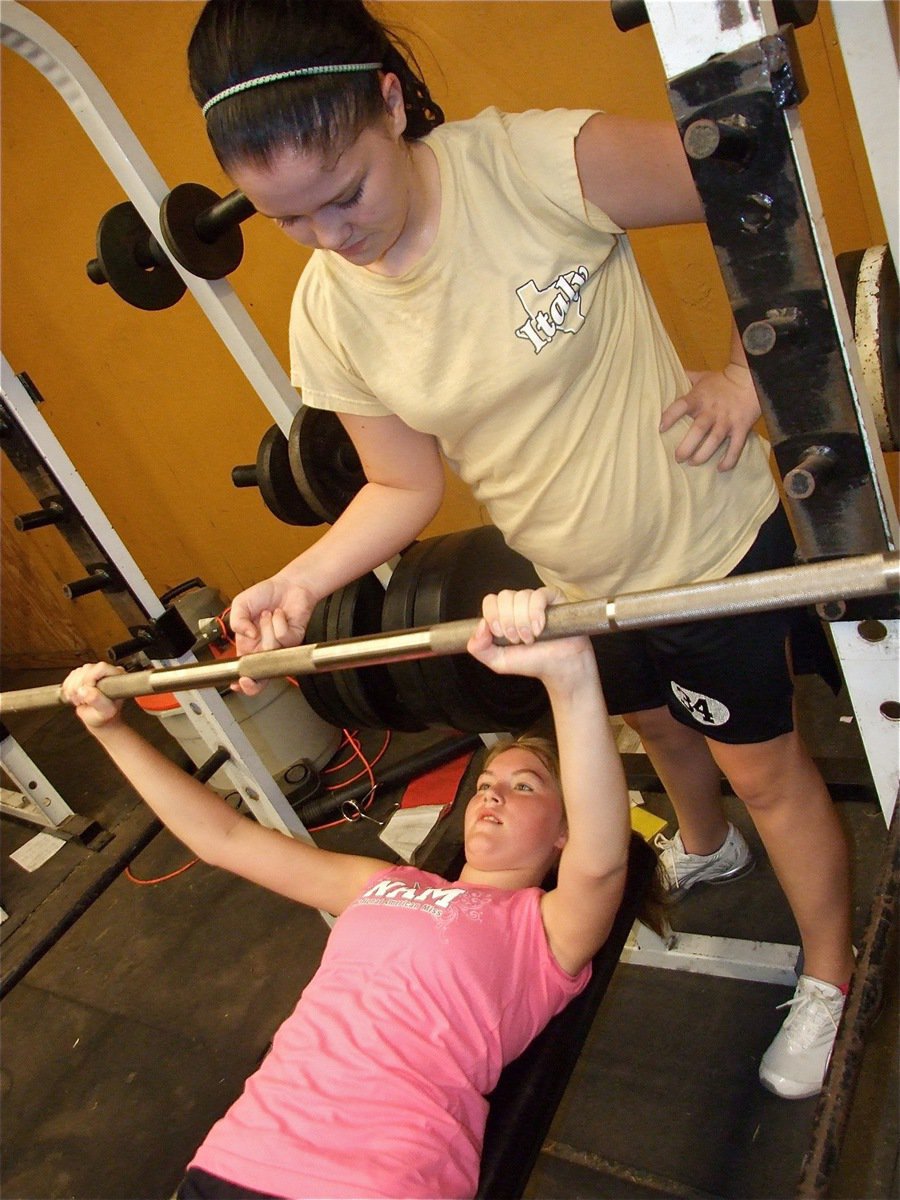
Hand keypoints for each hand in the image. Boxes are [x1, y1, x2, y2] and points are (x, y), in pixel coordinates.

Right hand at [60, 662, 124, 729]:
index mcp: (117, 677)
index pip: (101, 668)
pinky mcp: (83, 676)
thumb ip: (97, 701)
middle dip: (80, 686)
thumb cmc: (105, 716)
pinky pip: (70, 677)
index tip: (87, 691)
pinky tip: (76, 697)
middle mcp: (106, 672)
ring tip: (82, 700)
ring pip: (77, 673)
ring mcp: (94, 673)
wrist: (98, 720)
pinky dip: (69, 689)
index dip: (90, 679)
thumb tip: (84, 690)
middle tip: (83, 700)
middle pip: (86, 669)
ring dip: (74, 689)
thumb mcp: (105, 712)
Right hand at [229, 575, 316, 695]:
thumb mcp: (240, 604)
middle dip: (254, 679)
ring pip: (270, 649)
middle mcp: (264, 649)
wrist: (287, 585)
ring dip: (266, 627)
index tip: (237, 683)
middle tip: (247, 677)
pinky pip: (284, 637)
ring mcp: (280, 647)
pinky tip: (279, 614)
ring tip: (267, 615)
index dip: (242, 682)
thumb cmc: (265, 595)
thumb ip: (236, 621)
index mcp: (248, 646)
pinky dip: (279, 621)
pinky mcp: (294, 640)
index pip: (245, 670)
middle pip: (261, 678)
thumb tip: (246, 636)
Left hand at [467, 587, 590, 682]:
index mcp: (504, 614)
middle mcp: (519, 604)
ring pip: (520, 596)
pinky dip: (536, 613)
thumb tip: (480, 626)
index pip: (491, 601)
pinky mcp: (554, 598)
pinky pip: (539, 595)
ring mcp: (536, 600)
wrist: (559, 668)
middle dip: (508, 621)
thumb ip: (479, 649)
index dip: (493, 616)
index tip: (501, 634)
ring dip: (523, 621)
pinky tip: (539, 629)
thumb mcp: (498, 661)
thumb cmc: (532, 662)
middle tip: (518, 639)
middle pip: (504, 597)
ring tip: (531, 638)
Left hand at [659, 363, 760, 471]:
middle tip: (678, 457)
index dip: (670, 416)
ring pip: (714, 441)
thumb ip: (686, 379)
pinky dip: (729, 459)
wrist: (751, 378)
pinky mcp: (741, 427)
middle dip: (686, 446)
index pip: (681, 406)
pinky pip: (735, 447)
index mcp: (699, 398)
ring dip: (703, 455)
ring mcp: (727, 420)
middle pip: (698, 430)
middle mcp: (712, 410)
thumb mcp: (702, 377)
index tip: (661, 428)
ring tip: (693, 463)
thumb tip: (668, 375)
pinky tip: (720, 468)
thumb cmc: (722, 380)